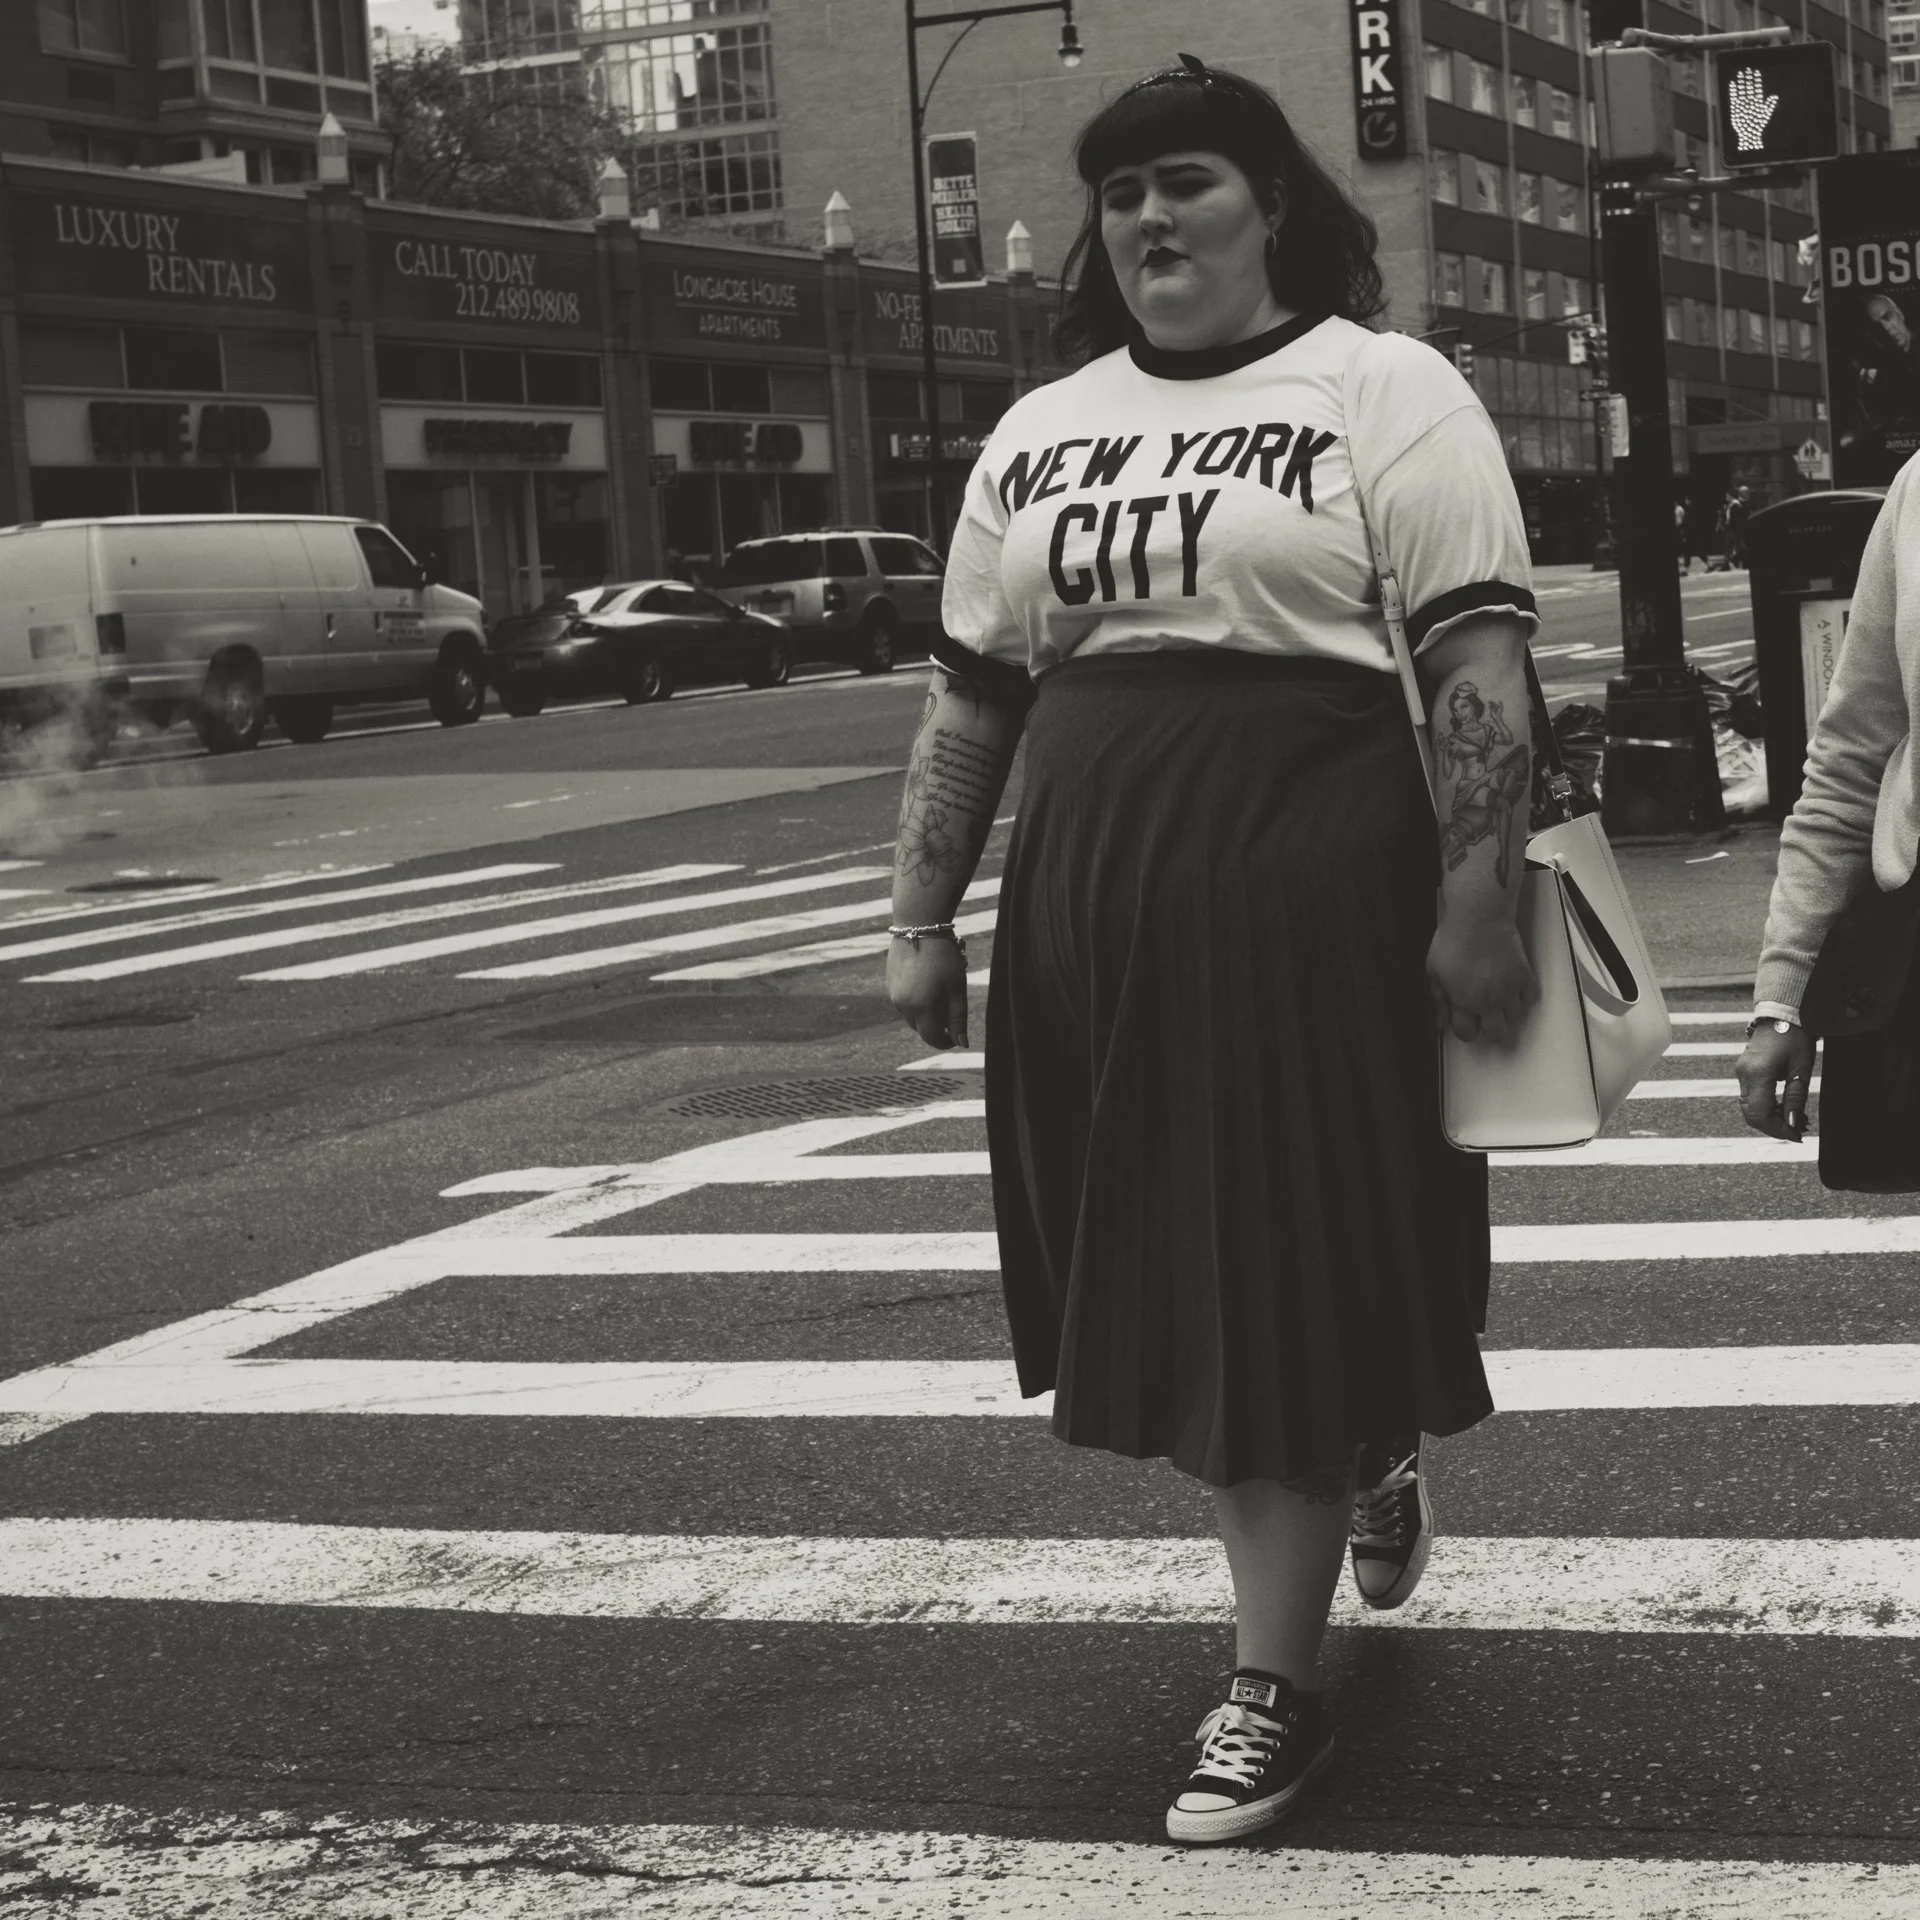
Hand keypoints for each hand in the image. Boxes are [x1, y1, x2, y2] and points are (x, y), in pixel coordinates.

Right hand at [887, 934, 969, 1049]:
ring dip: (925, 1014)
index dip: (946, 1041)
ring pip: (911, 1015)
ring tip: (941, 994)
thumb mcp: (957, 987)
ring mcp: (892, 993)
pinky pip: (903, 1001)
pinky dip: (916, 1001)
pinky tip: (928, 983)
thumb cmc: (944, 955)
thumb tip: (961, 1043)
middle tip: (953, 1011)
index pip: (932, 1037)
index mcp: (920, 1007)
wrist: (918, 923)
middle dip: (937, 1027)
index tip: (957, 1038)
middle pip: (920, 1028)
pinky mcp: (889, 982)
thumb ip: (958, 1017)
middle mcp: (902, 1004)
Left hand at [1428, 912, 1539, 1044]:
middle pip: (1497, 1034)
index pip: (1467, 1033)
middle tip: (1486, 1018)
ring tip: (1497, 997)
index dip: (1465, 1031)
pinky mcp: (1524, 976)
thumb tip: (1440, 1021)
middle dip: (1490, 1030)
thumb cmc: (1454, 942)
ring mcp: (1508, 990)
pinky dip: (1523, 995)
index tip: (1465, 1023)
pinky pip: (1530, 997)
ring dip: (1506, 1010)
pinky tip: (1512, 986)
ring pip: (1514, 1016)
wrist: (1478, 920)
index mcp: (1463, 1002)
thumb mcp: (1433, 973)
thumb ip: (1438, 1000)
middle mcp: (1488, 1002)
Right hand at [1735, 1023, 1816, 1140]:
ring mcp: (1741, 1073)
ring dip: (1770, 1118)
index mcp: (1758, 1074)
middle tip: (1798, 1129)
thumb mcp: (1801, 1070)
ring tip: (1794, 1117)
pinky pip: (1750, 1097)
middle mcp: (1744, 1075)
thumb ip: (1795, 1099)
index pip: (1760, 1114)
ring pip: (1749, 1108)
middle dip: (1774, 1126)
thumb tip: (1792, 1125)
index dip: (1777, 1130)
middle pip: (1751, 1115)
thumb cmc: (1796, 1038)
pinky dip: (1765, 1107)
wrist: (1782, 1014)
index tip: (1797, 1135)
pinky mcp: (1743, 1071)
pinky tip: (1783, 1106)